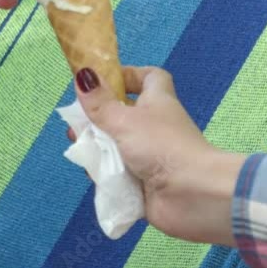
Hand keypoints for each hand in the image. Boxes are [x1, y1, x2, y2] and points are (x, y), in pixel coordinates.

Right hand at [69, 66, 244, 245]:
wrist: (191, 194)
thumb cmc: (161, 146)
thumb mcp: (124, 120)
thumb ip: (100, 102)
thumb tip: (83, 73)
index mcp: (157, 101)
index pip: (148, 77)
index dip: (127, 75)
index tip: (103, 81)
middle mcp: (155, 126)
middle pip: (123, 115)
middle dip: (97, 120)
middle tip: (75, 127)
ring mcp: (150, 156)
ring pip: (117, 147)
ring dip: (97, 149)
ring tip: (80, 151)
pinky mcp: (145, 182)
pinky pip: (119, 174)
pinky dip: (105, 175)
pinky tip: (91, 176)